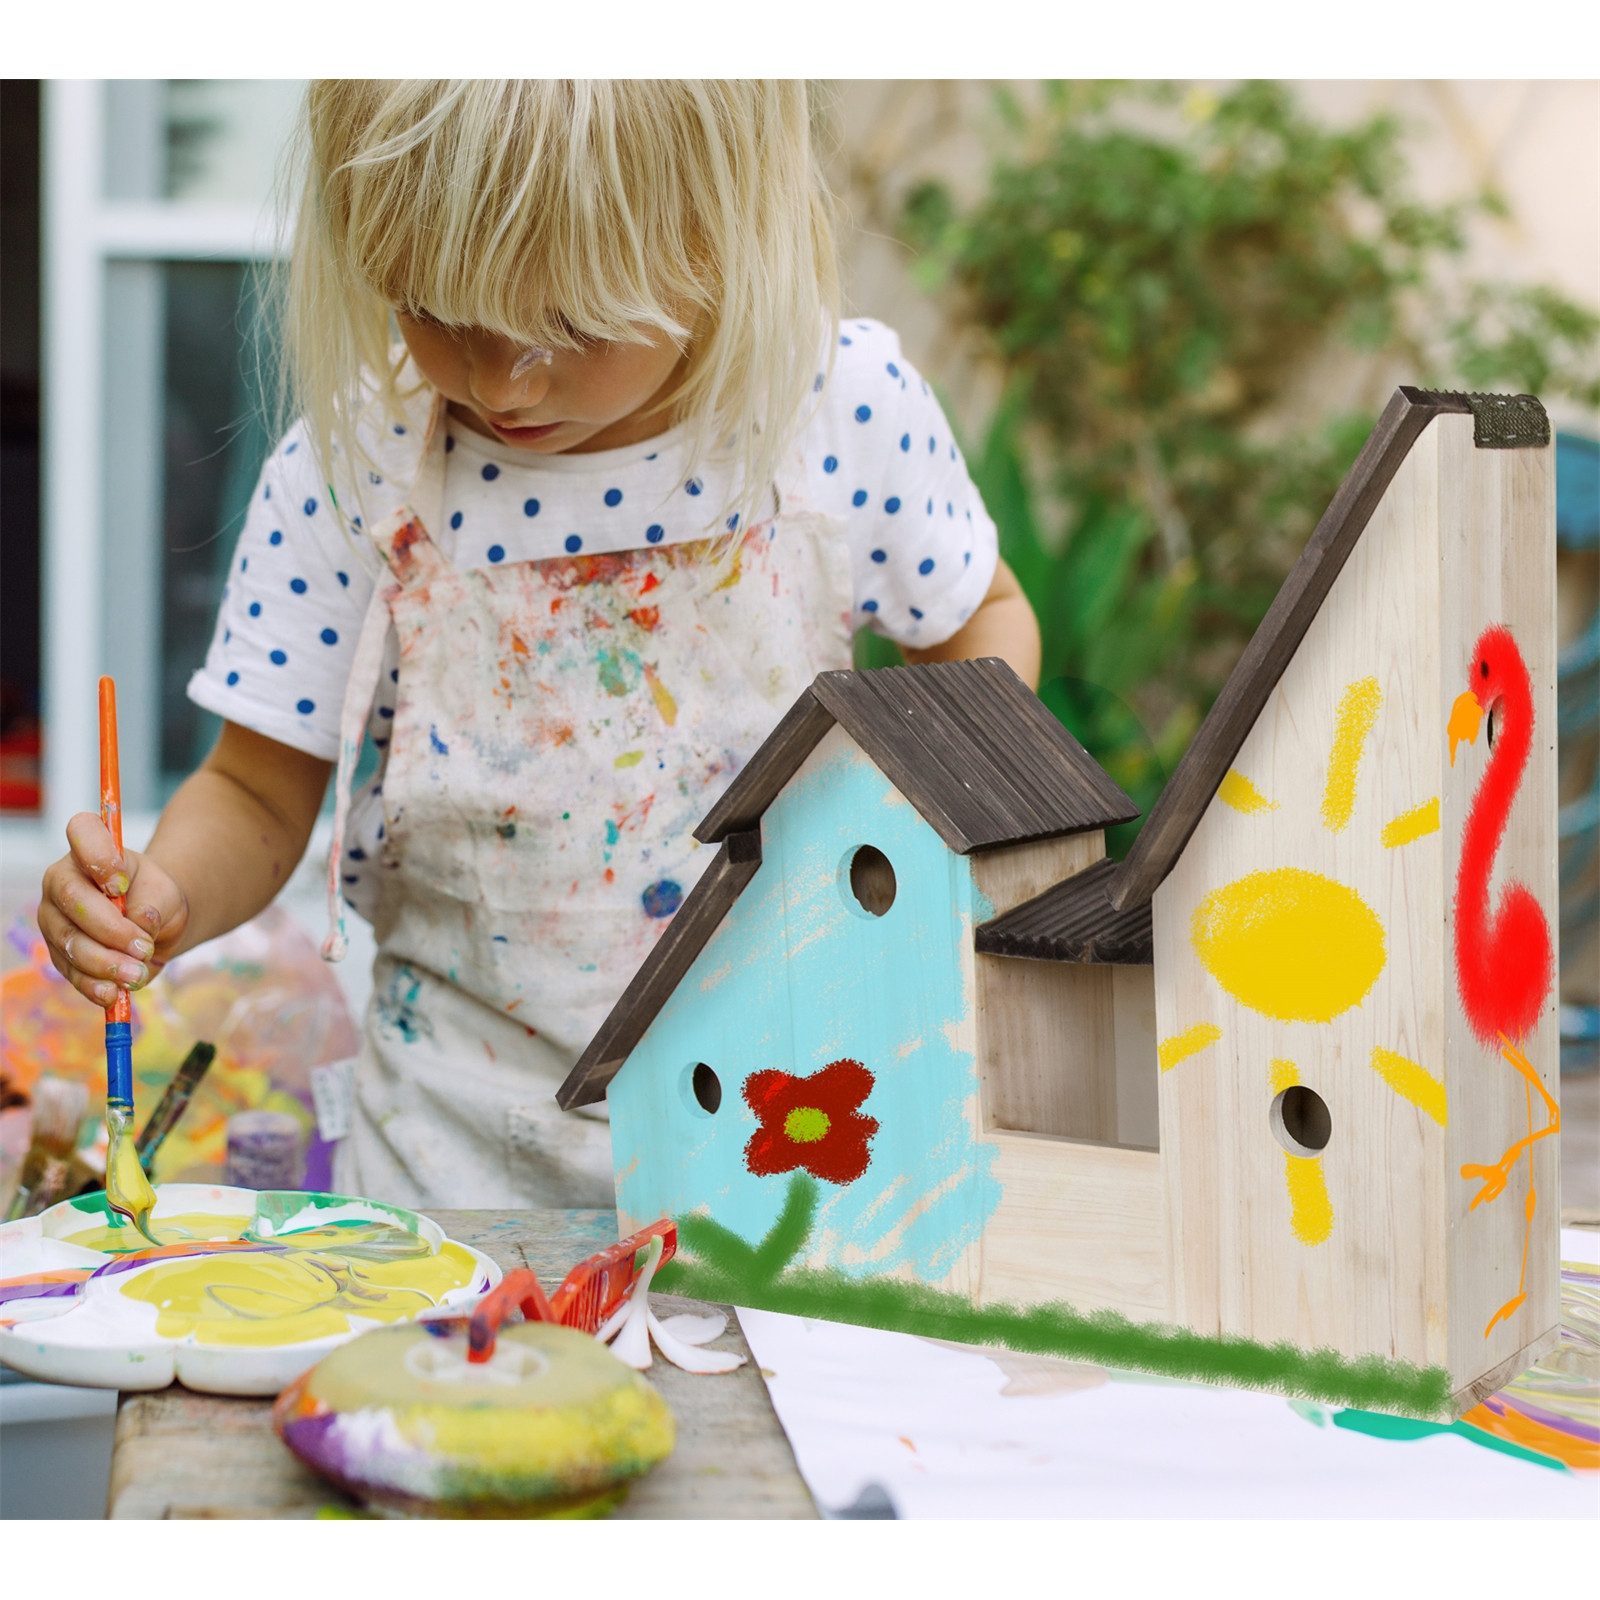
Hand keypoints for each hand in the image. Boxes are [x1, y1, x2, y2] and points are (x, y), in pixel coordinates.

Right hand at [38, 814, 188, 1007]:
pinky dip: (95, 985)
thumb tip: (139, 922)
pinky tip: (114, 993)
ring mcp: (55, 919)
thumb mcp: (166, 892)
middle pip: (73, 900)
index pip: (81, 831)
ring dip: (105, 963)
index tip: (120, 882)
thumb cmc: (155, 897)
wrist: (153, 924)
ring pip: (70, 942)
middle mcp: (62, 881)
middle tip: (143, 947)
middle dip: (110, 929)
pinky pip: (72, 972)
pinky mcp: (59, 953)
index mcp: (88, 850)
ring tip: (137, 973)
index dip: (97, 855)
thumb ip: (155, 901)